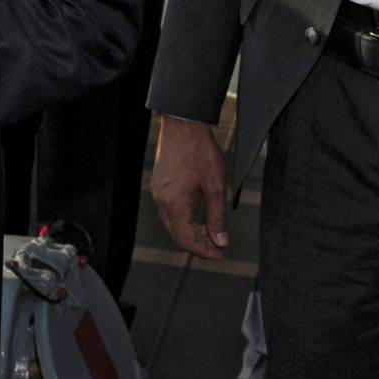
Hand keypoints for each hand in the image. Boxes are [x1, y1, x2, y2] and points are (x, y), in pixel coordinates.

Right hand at [149, 115, 229, 258]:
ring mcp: (157, 191)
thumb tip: (220, 241)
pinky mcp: (159, 183)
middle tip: (218, 247)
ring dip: (190, 231)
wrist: (183, 123)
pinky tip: (197, 216)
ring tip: (210, 232)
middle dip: (197, 244)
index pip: (185, 239)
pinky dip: (183, 218)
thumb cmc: (200, 151)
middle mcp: (161, 199)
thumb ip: (217, 217)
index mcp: (174, 203)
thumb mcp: (215, 186)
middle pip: (176, 234)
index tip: (220, 254)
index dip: (203, 251)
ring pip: (172, 222)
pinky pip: (169, 209)